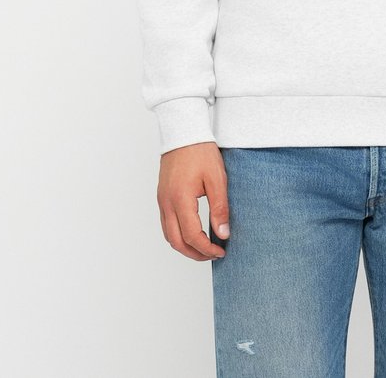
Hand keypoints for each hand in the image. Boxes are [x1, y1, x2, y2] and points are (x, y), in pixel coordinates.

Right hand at [157, 141, 229, 259]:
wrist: (183, 132)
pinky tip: (193, 232)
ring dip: (185, 246)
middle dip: (195, 254)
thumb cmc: (200, 151)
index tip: (221, 251)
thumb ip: (220, 208)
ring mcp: (162, 200)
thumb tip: (223, 234)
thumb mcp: (216, 178)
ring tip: (204, 247)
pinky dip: (178, 234)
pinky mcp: (162, 196)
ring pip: (169, 235)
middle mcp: (167, 203)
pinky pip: (166, 224)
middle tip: (213, 254)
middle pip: (176, 242)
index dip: (207, 249)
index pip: (192, 236)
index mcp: (180, 199)